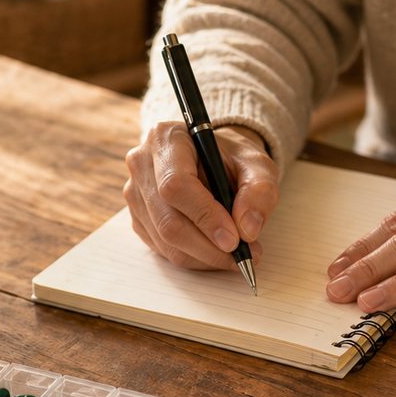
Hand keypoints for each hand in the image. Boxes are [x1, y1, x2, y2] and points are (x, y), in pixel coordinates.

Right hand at [123, 121, 278, 269]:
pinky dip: (195, 258)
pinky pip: (164, 249)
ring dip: (205, 257)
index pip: (176, 184)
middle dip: (208, 247)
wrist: (214, 160)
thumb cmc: (232, 158)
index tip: (233, 239)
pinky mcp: (139, 218)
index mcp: (166, 138)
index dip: (205, 216)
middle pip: (168, 220)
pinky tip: (217, 251)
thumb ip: (260, 191)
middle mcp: (142, 164)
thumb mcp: (257, 165)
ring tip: (237, 255)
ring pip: (166, 241)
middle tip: (243, 256)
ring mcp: (136, 194)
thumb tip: (247, 230)